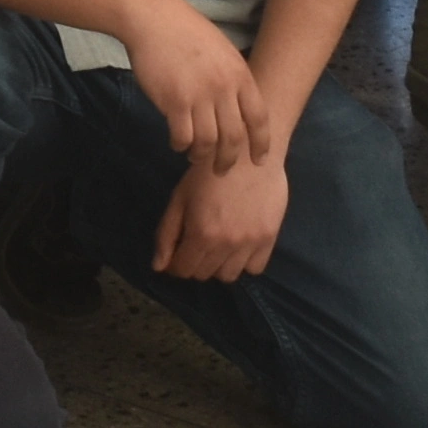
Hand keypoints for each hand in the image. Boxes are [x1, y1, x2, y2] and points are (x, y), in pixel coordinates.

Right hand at [111, 0, 270, 171]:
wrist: (154, 18)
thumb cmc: (186, 33)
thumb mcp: (222, 52)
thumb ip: (232, 80)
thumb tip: (237, 109)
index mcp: (240, 74)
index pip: (259, 118)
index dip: (261, 143)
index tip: (259, 160)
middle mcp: (224, 88)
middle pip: (234, 137)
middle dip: (228, 160)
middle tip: (221, 170)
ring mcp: (199, 95)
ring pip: (208, 142)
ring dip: (201, 155)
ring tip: (194, 156)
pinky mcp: (174, 101)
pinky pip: (183, 137)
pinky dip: (181, 145)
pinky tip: (177, 143)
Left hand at [156, 138, 291, 283]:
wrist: (246, 151)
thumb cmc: (207, 171)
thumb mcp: (179, 198)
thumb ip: (166, 234)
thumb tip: (158, 267)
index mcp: (201, 234)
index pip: (183, 270)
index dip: (175, 264)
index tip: (177, 253)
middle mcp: (226, 244)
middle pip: (204, 274)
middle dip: (195, 263)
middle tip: (196, 245)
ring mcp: (250, 243)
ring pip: (229, 276)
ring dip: (219, 266)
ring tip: (218, 247)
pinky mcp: (269, 238)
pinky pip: (255, 268)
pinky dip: (244, 262)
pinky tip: (239, 246)